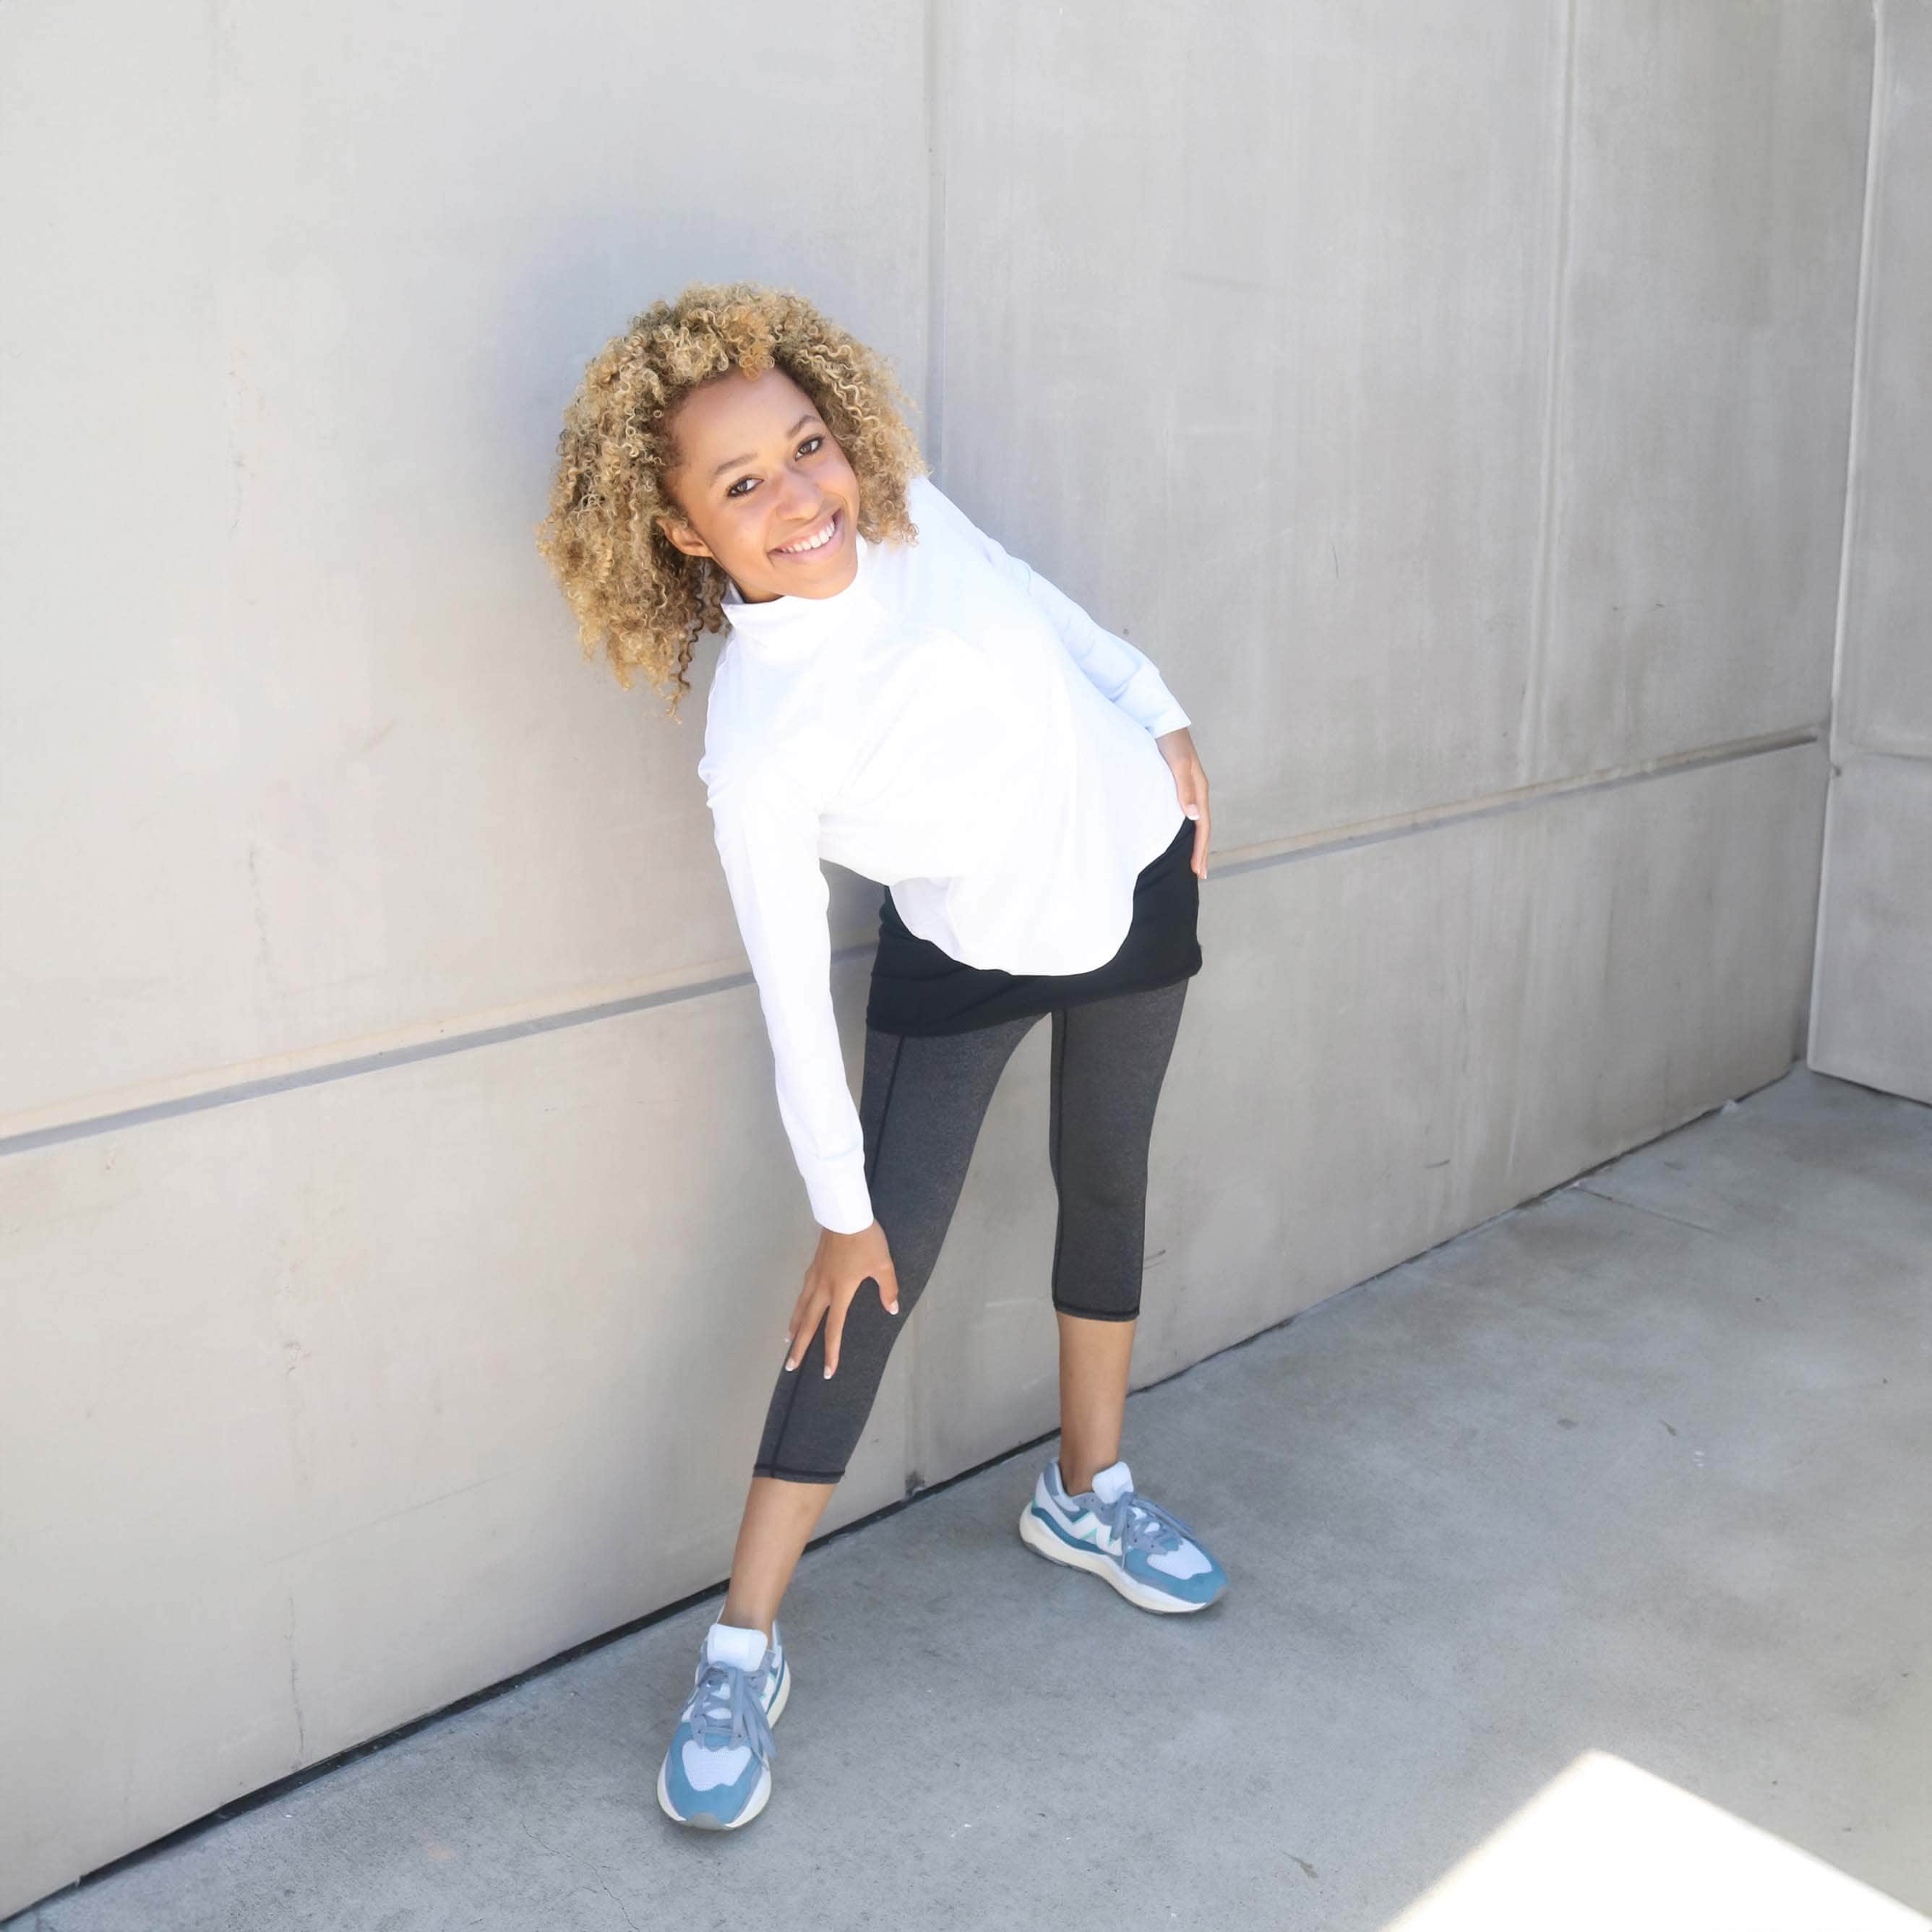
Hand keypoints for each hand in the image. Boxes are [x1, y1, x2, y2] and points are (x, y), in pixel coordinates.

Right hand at [785, 1220, 898, 1377]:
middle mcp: (823, 1288)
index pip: (833, 1329)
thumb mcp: (883, 1265)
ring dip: (795, 1326)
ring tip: (788, 1340)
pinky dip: (798, 1305)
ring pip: (801, 1307)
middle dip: (799, 1347)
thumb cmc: (866, 1241)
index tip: (827, 1371)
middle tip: (790, 1366)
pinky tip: (800, 1306)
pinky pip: (803, 1292)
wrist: (845, 1214)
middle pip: (807, 1323)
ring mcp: (815, 1276)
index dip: (830, 1351)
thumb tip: (891, 1309)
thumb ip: (888, 1289)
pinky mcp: (813, 1265)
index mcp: (840, 1292)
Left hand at [1155, 727, 1210, 878]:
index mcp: (1199, 789)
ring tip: (1192, 861)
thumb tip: (1194, 817)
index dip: (1200, 850)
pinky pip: (1184, 813)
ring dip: (1195, 843)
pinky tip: (1178, 835)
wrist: (1160, 718)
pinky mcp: (1176, 784)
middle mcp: (1196, 791)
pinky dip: (1185, 829)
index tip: (1197, 871)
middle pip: (1202, 828)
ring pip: (1195, 821)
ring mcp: (1187, 788)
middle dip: (1201, 852)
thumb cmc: (1168, 739)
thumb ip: (1184, 789)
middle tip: (1199, 875)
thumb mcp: (1177, 763)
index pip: (1203, 827)